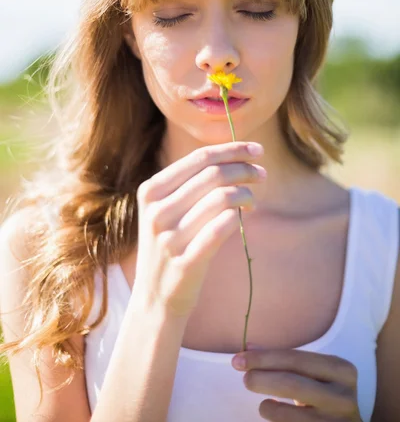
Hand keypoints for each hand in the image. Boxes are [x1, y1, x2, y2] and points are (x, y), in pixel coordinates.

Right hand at [133, 141, 265, 317]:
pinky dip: (238, 217)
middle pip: (213, 175)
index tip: (258, 150)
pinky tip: (244, 216)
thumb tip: (235, 155)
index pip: (199, 159)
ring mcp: (169, 239)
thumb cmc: (170, 244)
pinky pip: (222, 228)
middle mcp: (156, 212)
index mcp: (150, 191)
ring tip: (253, 199)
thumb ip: (190, 183)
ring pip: (221, 199)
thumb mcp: (165, 209)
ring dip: (246, 194)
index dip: (232, 150)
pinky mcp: (185, 262)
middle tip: (262, 174)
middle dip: (245, 169)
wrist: (154, 297)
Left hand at [232, 346, 361, 420]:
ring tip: (264, 406)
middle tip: (245, 379)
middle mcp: (343, 397)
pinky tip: (275, 414)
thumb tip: (248, 347)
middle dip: (262, 379)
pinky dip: (277, 420)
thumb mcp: (314, 375)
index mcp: (341, 370)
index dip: (264, 358)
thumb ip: (284, 361)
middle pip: (292, 383)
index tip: (239, 359)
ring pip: (289, 414)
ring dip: (268, 407)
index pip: (295, 359)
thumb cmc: (327, 396)